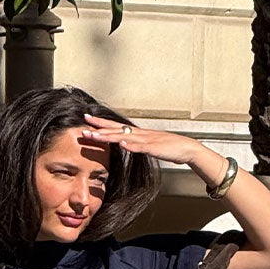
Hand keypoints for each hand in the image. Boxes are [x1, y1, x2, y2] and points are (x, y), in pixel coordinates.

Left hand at [77, 113, 212, 175]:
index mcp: (137, 134)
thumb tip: (122, 143)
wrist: (186, 148)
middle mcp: (139, 134)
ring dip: (109, 136)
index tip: (86, 120)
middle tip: (82, 126)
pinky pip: (141, 147)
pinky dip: (131, 146)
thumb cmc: (168, 147)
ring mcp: (146, 140)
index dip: (100, 123)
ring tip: (95, 136)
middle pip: (115, 130)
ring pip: (124, 137)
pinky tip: (121, 144)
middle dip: (98, 128)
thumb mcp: (148, 145)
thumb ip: (135, 144)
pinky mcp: (154, 148)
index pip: (115, 126)